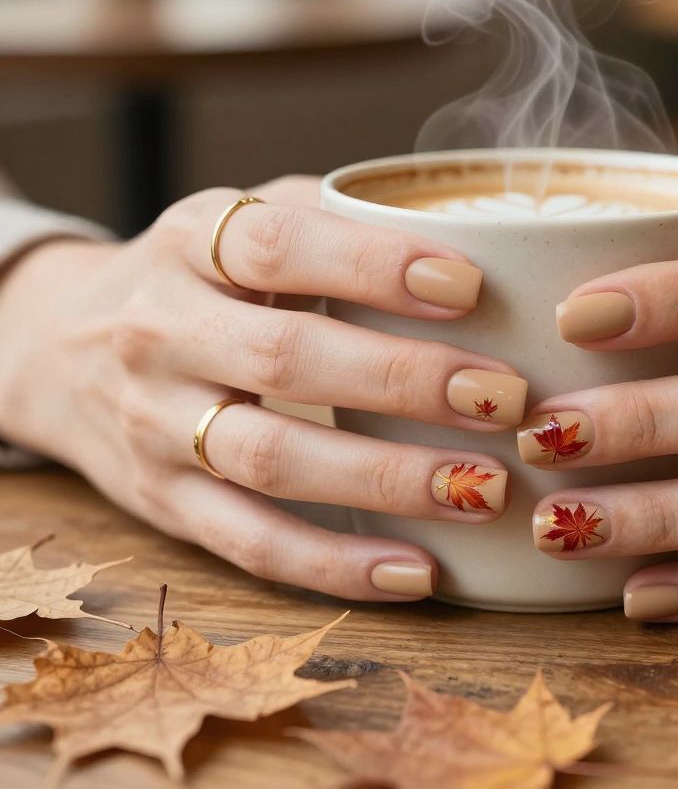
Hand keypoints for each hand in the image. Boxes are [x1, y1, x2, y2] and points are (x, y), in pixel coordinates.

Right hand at [0, 177, 525, 600]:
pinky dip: (337, 565)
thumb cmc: (194, 277)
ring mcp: (156, 424)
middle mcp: (162, 332)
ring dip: (386, 480)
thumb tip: (473, 231)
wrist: (61, 347)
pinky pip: (250, 544)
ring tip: (483, 488)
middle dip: (404, 380)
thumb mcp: (238, 221)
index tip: (468, 285)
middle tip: (503, 395)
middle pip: (285, 359)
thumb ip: (335, 219)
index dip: (374, 264)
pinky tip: (420, 570)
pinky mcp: (162, 503)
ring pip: (272, 461)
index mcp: (190, 244)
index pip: (279, 245)